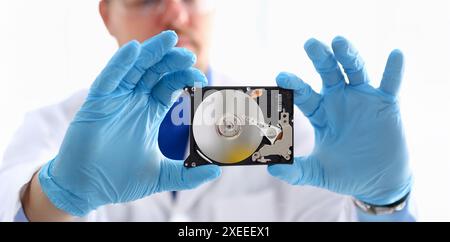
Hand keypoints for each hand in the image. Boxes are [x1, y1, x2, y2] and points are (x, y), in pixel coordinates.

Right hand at [38, 31, 220, 216]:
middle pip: (155, 72)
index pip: (169, 86)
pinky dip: (120, 64)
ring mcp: (115, 100)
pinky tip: (133, 50)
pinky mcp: (96, 103)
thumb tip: (215, 171)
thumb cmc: (119, 179)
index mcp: (149, 112)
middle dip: (171, 60)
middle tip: (188, 55)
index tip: (200, 79)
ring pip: (134, 68)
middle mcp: (133, 101)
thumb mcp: (161, 176)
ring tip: (168, 40)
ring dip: (150, 53)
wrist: (87, 188)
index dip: (184, 78)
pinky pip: (108, 78)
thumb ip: (187, 175)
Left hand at [268, 36, 411, 204]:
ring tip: (338, 41)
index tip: (281, 76)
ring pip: (355, 71)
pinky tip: (395, 54)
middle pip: (328, 73)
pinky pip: (391, 84)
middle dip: (320, 58)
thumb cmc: (345, 173)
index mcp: (320, 112)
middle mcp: (339, 100)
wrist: (377, 182)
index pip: (304, 94)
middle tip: (310, 44)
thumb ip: (296, 171)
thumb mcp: (317, 172)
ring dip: (348, 56)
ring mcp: (363, 99)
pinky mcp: (386, 104)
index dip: (294, 84)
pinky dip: (394, 70)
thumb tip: (272, 168)